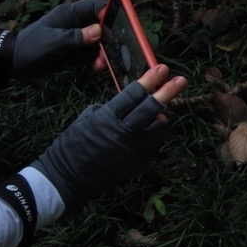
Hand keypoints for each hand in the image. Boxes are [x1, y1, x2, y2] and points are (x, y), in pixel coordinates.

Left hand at [13, 0, 106, 78]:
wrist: (14, 64)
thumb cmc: (31, 47)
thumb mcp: (52, 42)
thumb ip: (75, 37)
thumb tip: (99, 31)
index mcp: (71, 14)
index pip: (95, 6)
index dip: (107, 12)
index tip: (113, 26)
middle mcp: (78, 25)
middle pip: (103, 26)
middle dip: (110, 37)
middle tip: (113, 49)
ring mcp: (79, 39)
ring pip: (102, 42)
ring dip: (106, 52)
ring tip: (102, 63)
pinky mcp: (78, 53)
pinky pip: (95, 55)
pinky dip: (99, 60)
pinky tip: (98, 67)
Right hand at [31, 64, 186, 207]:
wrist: (66, 179)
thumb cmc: (73, 144)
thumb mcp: (87, 118)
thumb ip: (111, 107)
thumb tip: (133, 99)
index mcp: (107, 118)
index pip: (134, 94)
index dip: (150, 79)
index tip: (162, 68)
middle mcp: (123, 134)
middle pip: (152, 108)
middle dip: (168, 91)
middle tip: (181, 80)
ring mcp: (132, 151)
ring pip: (160, 129)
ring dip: (162, 118)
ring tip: (159, 114)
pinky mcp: (138, 164)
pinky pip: (155, 146)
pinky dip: (154, 137)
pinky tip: (146, 134)